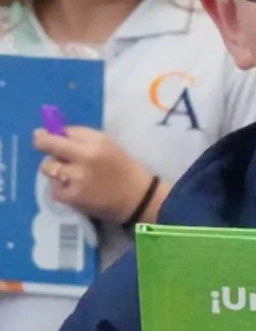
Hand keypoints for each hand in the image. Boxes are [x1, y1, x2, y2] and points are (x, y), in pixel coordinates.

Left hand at [34, 127, 152, 221]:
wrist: (139, 199)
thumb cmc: (125, 170)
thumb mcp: (110, 146)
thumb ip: (85, 139)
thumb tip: (56, 133)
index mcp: (98, 142)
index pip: (66, 131)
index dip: (54, 133)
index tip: (47, 134)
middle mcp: (86, 157)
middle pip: (50, 145)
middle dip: (42, 142)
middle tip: (40, 143)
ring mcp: (77, 178)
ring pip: (48, 168)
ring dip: (54, 170)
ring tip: (69, 175)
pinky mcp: (72, 196)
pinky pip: (54, 188)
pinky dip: (62, 189)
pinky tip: (76, 191)